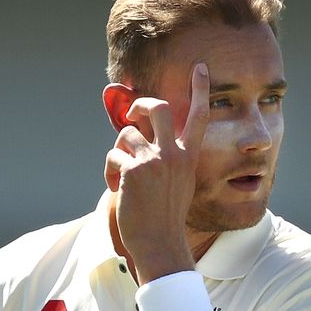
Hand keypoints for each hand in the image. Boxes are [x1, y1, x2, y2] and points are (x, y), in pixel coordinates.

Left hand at [104, 63, 209, 283]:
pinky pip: (113, 155)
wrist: (159, 242)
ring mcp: (153, 160)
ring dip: (120, 150)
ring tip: (123, 174)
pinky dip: (110, 170)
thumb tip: (145, 137)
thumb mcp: (179, 181)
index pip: (199, 117)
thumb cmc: (166, 214)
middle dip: (142, 104)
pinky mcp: (133, 169)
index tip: (199, 68)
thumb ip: (169, 157)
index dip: (199, 89)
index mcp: (188, 157)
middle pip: (159, 108)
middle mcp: (174, 154)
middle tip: (134, 114)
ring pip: (127, 133)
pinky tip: (117, 188)